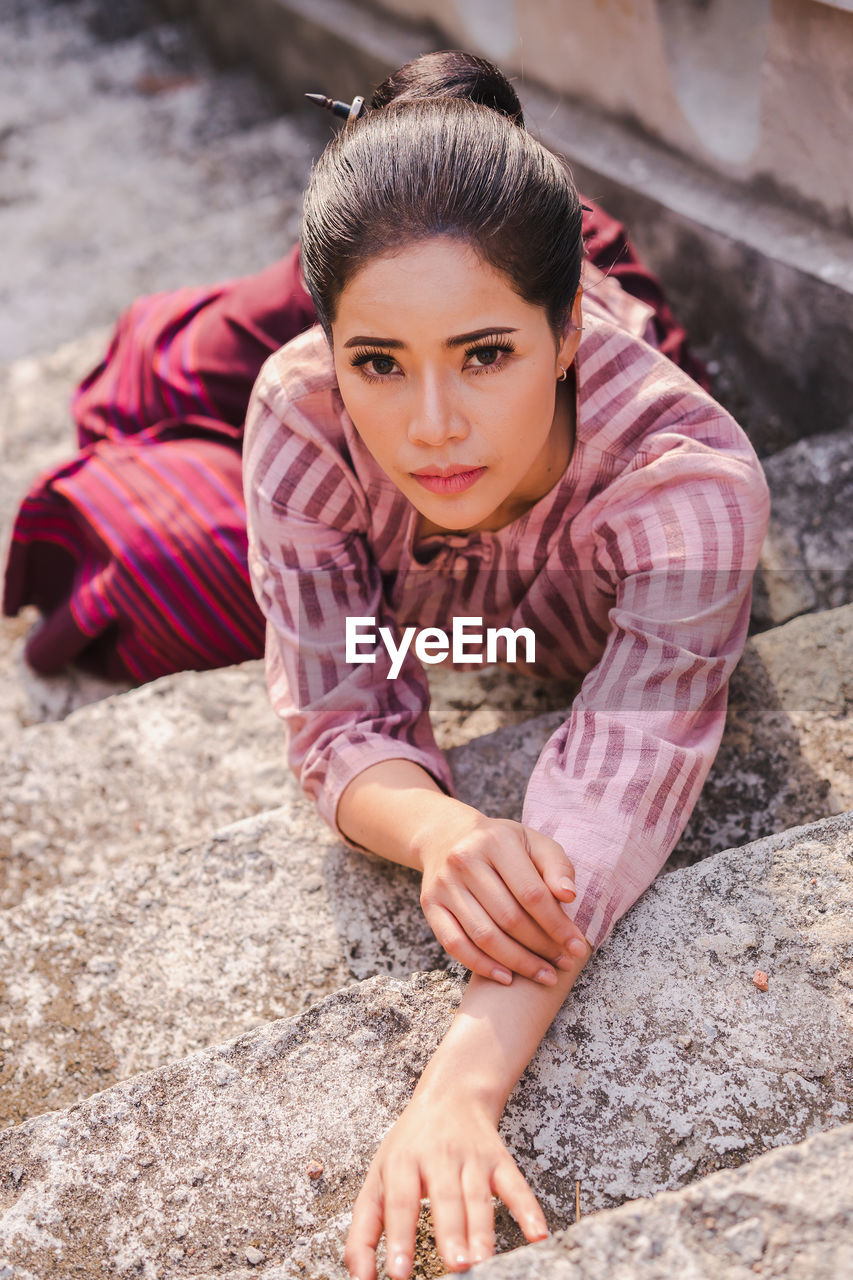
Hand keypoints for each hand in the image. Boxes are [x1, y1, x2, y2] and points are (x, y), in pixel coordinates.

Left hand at [344, 1088, 548, 1279]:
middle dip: (450, 1233)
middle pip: (445, 1198)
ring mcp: (471, 1157)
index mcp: (403, 1162)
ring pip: (478, 1196)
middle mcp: (438, 1156)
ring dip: (482, 1229)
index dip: (400, 1236)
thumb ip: (364, 1228)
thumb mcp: (378, 1177)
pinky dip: (528, 1209)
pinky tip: (537, 1234)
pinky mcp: (499, 1159)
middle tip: (455, 1267)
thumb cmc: (409, 1147)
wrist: (451, 1094)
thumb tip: (359, 1278)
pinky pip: (515, 1185)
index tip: (398, 1272)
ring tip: (482, 1261)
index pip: (400, 1201)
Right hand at [414, 805, 588, 985]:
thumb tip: (569, 896)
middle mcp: (465, 860)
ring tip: (543, 974)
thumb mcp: (532, 842)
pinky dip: (481, 965)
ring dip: (517, 962)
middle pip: (508, 917)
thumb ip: (556, 866)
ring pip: (483, 935)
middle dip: (541, 947)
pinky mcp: (429, 904)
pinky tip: (506, 977)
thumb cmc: (501, 843)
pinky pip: (455, 944)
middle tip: (563, 964)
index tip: (576, 946)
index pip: (531, 893)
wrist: (446, 835)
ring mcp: (444, 884)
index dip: (557, 925)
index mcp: (496, 841)